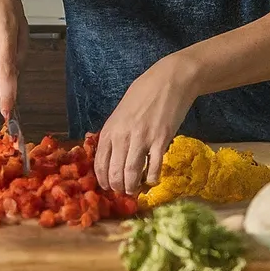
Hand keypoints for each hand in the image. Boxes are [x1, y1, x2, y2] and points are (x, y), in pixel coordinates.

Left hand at [94, 54, 198, 195]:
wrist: (169, 80)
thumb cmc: (143, 93)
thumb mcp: (121, 112)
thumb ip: (115, 132)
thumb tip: (112, 154)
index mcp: (110, 129)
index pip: (100, 164)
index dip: (104, 180)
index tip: (109, 186)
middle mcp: (122, 136)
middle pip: (115, 173)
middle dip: (118, 187)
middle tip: (124, 190)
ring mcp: (142, 139)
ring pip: (132, 174)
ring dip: (133, 186)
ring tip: (136, 188)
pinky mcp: (161, 140)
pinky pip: (154, 168)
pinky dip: (152, 178)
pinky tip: (152, 178)